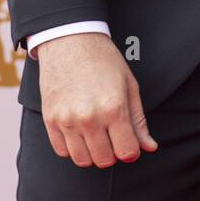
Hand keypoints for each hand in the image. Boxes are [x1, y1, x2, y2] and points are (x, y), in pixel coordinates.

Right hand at [37, 32, 157, 167]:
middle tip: (112, 135)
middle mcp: (89, 118)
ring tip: (96, 133)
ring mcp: (67, 120)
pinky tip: (79, 130)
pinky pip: (62, 151)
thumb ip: (138, 120)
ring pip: (82, 160)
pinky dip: (72, 147)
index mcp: (114, 108)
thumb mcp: (129, 85)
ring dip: (92, 152)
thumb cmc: (104, 60)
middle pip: (105, 160)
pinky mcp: (50, 120)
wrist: (70, 40)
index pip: (127, 152)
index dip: (131, 150)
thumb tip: (149, 148)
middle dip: (113, 152)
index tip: (128, 142)